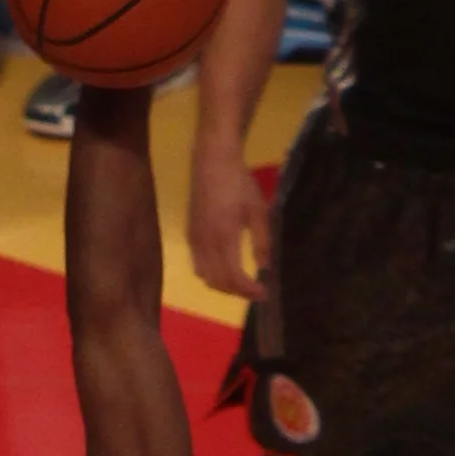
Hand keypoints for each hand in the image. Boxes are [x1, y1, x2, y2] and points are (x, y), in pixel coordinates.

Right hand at [188, 151, 271, 299]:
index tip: (264, 293)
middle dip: (237, 292)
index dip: (249, 290)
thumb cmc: (239, 183)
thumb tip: (264, 267)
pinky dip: (211, 275)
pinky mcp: (190, 235)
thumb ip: (262, 241)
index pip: (234, 277)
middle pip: (218, 282)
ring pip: (205, 277)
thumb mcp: (258, 210)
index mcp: (224, 237)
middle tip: (255, 291)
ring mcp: (194, 240)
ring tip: (241, 283)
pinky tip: (224, 269)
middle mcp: (206, 243)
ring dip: (223, 286)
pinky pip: (198, 265)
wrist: (212, 162)